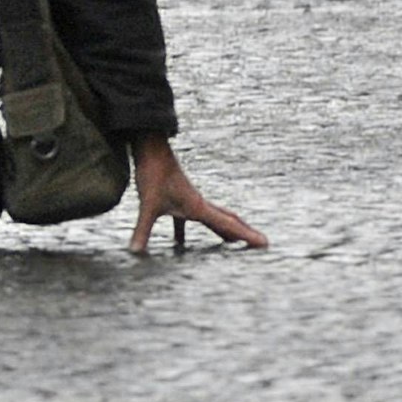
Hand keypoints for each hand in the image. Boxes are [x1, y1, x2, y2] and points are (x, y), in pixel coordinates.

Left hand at [128, 133, 267, 252]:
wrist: (149, 148)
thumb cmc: (153, 173)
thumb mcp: (147, 205)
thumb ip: (143, 230)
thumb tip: (135, 253)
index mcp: (198, 207)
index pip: (228, 224)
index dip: (247, 236)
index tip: (266, 243)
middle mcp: (198, 204)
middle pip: (227, 221)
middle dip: (242, 233)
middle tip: (260, 243)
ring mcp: (188, 200)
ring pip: (210, 218)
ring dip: (220, 231)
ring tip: (230, 243)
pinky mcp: (175, 198)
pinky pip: (185, 219)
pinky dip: (185, 231)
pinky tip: (179, 243)